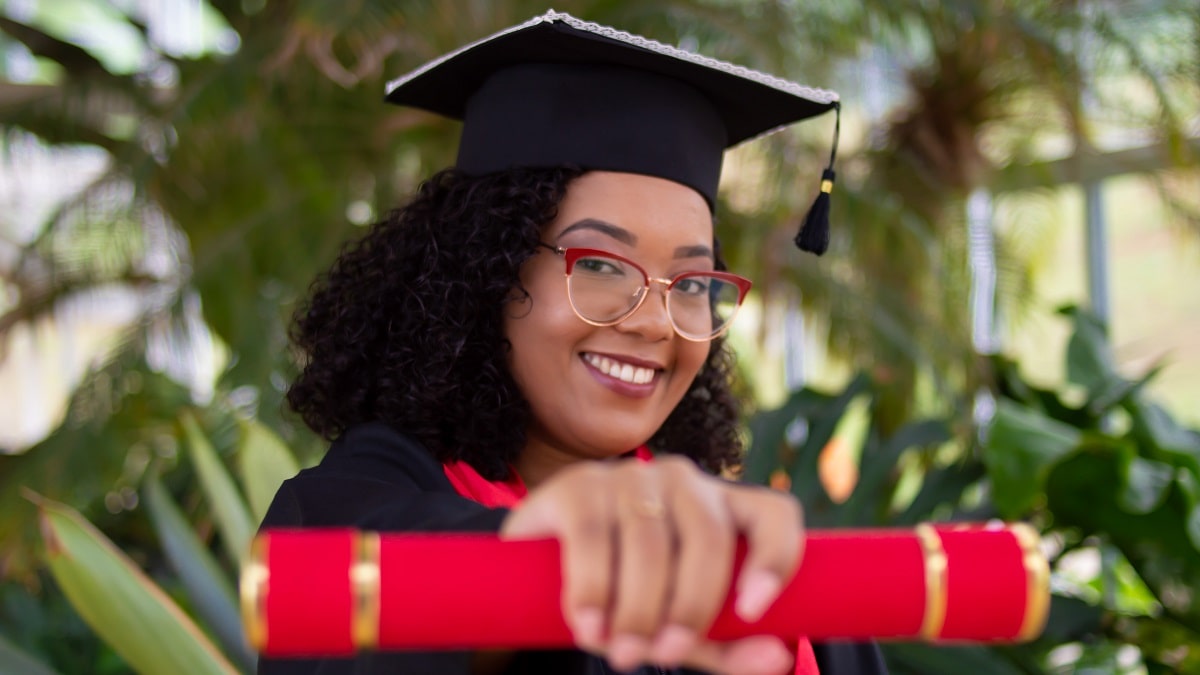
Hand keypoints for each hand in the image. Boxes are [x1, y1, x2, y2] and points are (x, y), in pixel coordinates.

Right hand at [500, 455, 804, 673]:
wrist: (541, 572)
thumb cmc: (629, 596)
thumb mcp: (680, 625)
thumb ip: (726, 645)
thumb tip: (776, 659)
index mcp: (724, 508)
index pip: (775, 515)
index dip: (776, 557)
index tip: (754, 611)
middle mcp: (683, 481)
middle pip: (708, 536)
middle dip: (691, 605)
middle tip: (666, 655)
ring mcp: (630, 477)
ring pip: (650, 541)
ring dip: (638, 608)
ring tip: (622, 653)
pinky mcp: (578, 484)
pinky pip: (593, 536)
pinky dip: (594, 588)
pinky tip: (590, 625)